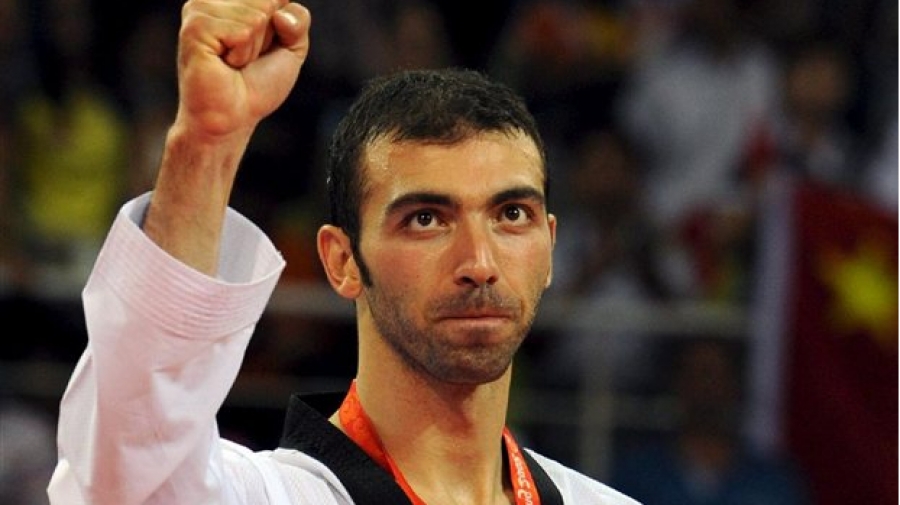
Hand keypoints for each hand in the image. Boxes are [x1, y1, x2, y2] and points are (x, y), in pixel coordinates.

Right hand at [175, 0, 310, 140]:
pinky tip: (224, 63)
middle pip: (269, 2)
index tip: (262, 48)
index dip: (281, 25)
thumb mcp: (291, 49)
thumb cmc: (257, 85)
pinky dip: (241, 53)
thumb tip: (280, 14)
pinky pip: (241, 30)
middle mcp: (214, 0)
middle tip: (245, 58)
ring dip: (252, 47)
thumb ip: (298, 20)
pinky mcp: (195, 27)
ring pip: (256, 15)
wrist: (234, 116)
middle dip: (267, 37)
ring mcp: (200, 9)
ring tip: (233, 62)